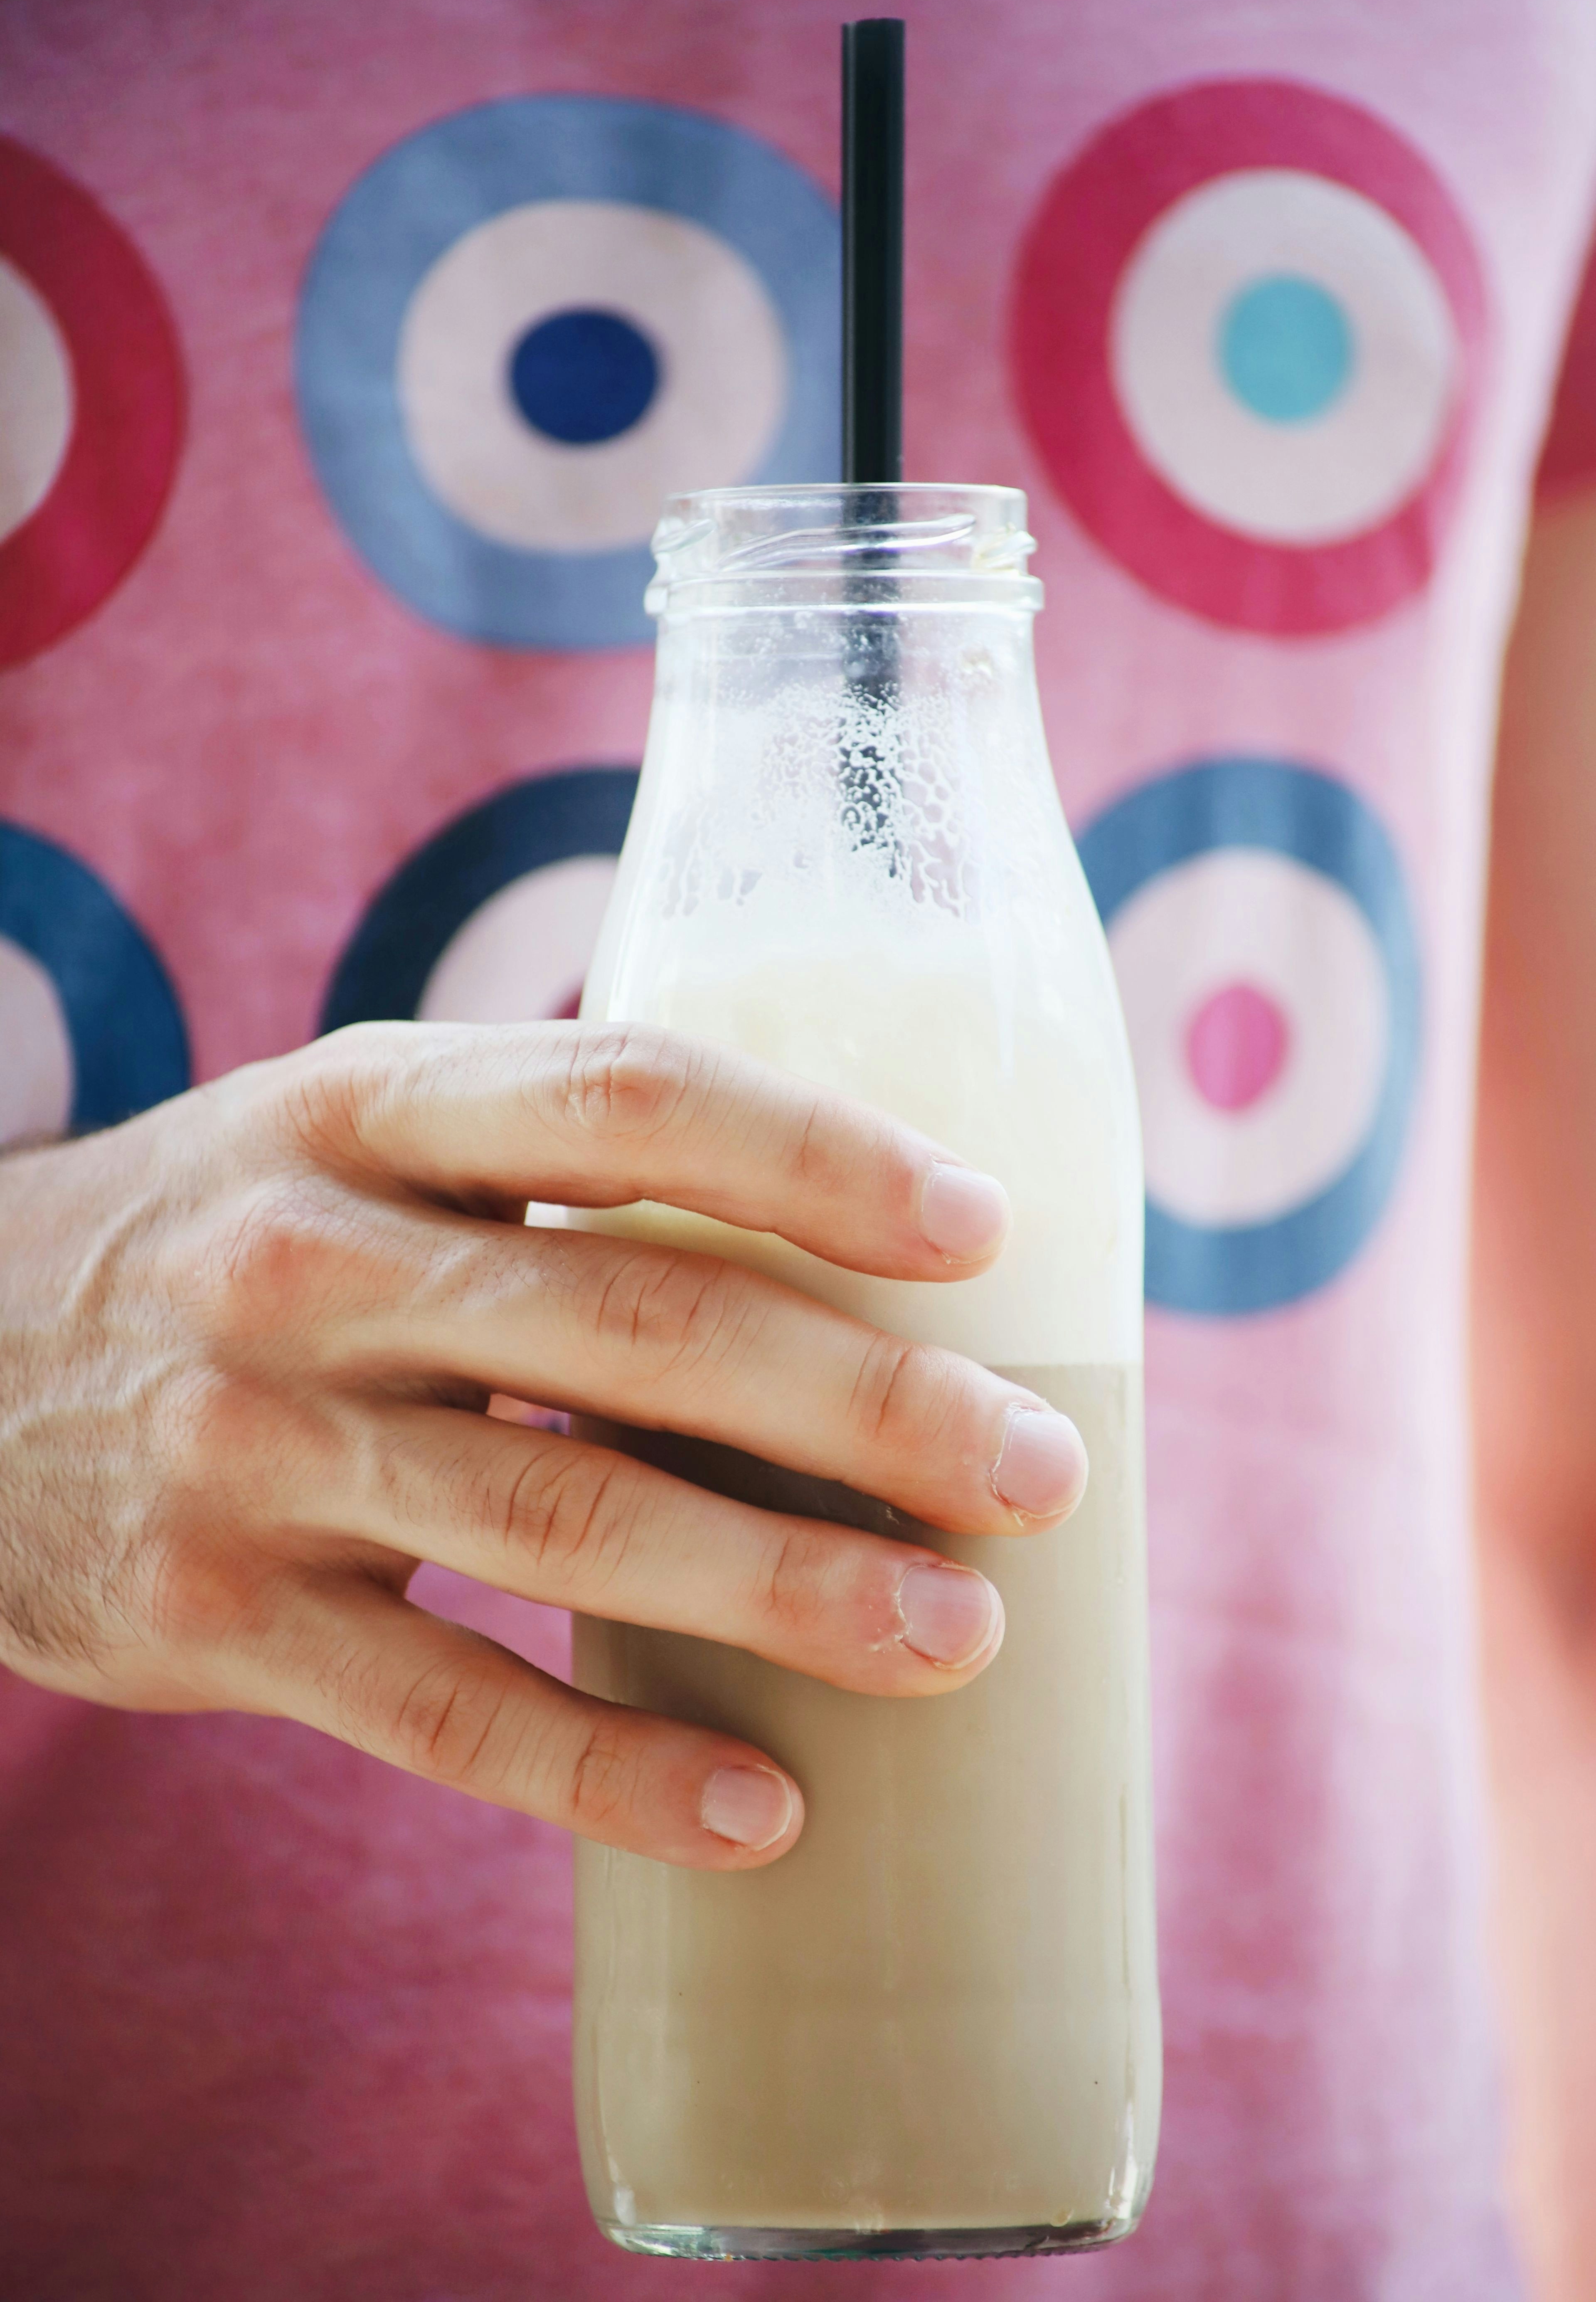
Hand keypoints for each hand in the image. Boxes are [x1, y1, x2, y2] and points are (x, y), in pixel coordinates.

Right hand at [0, 1022, 1086, 1868]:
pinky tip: (762, 1811)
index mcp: (372, 1107)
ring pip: (564, 1520)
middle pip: (638, 1326)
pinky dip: (613, 1772)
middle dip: (866, 1407)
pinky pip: (444, 1711)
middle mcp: (308, 1261)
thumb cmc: (243, 1238)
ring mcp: (252, 1446)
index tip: (984, 1232)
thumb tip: (854, 1240)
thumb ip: (556, 1163)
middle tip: (1041, 1472)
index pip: (629, 1098)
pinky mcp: (211, 1621)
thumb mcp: (362, 1140)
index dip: (818, 1157)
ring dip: (786, 1592)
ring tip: (959, 1639)